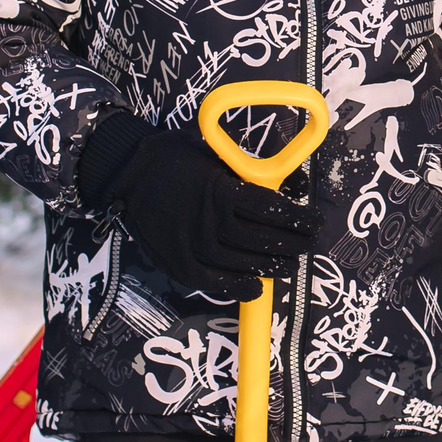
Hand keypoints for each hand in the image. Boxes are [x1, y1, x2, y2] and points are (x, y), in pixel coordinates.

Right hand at [76, 113, 314, 300]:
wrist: (128, 173)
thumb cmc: (175, 158)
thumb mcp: (213, 154)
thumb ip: (244, 172)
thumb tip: (285, 185)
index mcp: (221, 190)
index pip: (271, 209)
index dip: (298, 219)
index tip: (314, 222)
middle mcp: (210, 222)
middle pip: (263, 240)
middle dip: (292, 244)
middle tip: (307, 244)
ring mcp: (193, 246)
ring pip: (243, 264)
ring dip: (272, 266)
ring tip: (288, 264)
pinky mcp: (177, 263)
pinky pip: (213, 283)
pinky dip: (237, 288)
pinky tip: (255, 287)